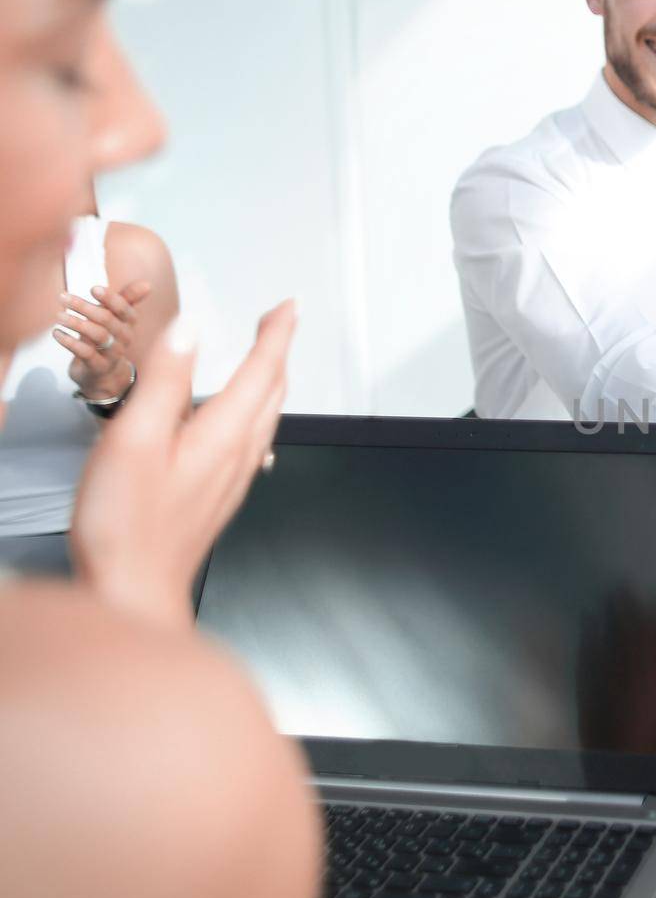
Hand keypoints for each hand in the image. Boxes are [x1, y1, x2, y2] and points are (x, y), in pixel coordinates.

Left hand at [53, 282, 152, 400]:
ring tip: (58, 316)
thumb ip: (127, 300)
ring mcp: (112, 354)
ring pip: (98, 335)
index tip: (93, 288)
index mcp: (128, 324)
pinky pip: (86, 353)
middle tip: (63, 298)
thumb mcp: (116, 320)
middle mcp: (124, 338)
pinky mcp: (98, 366)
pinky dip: (70, 342)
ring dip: (76, 323)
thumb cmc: (107, 340)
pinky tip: (57, 333)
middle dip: (84, 307)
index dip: (110, 299)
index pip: (124, 309)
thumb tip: (147, 284)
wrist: (104, 375)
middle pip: (108, 320)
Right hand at [71, 301, 296, 629]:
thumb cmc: (126, 526)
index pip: (262, 370)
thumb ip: (164, 381)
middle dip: (278, 350)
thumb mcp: (133, 440)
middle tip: (280, 320)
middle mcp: (238, 455)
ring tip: (266, 355)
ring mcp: (233, 478)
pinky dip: (254, 410)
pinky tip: (241, 417)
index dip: (276, 334)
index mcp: (222, 435)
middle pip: (273, 392)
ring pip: (266, 416)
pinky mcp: (220, 494)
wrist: (133, 591)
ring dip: (271, 379)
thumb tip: (188, 331)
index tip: (288, 306)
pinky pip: (252, 440)